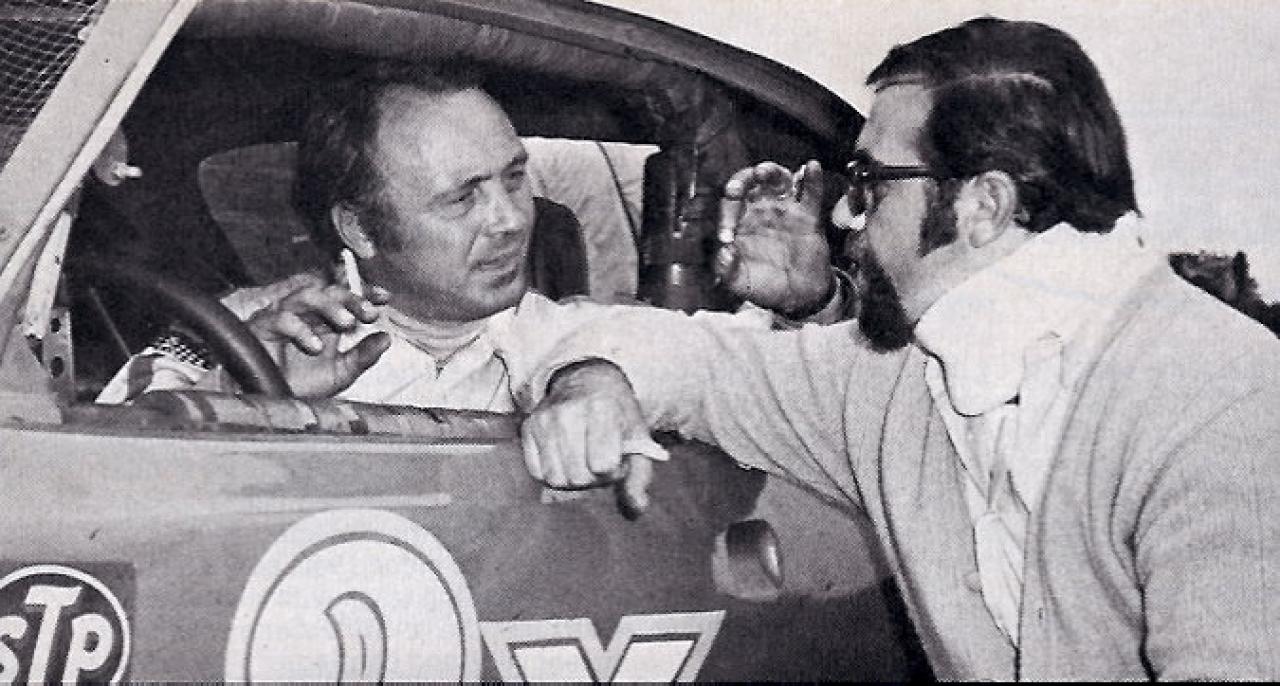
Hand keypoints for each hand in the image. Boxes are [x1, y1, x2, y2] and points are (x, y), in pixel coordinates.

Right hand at [246, 274, 391, 397]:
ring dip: (329, 306)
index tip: (384, 298)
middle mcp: (306, 316)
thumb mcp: (340, 374)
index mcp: (326, 323)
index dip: (364, 294)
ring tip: (347, 323)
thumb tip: (387, 339)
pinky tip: (314, 347)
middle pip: (329, 292)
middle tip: (369, 313)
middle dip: (351, 299)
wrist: (267, 403)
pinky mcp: (262, 326)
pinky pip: (281, 318)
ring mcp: (283, 317)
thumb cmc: (299, 386)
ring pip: (306, 297)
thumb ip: (362, 357)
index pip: (346, 300)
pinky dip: (301, 329)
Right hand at [521, 360, 668, 517]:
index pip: (603, 465)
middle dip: (593, 478)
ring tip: (583, 460)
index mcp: (601, 408)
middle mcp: (568, 411)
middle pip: (578, 476)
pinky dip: (553, 472)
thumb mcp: (637, 437)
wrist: (589, 380)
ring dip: (572, 478)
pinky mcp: (528, 427)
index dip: (613, 471)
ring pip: (555, 478)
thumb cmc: (617, 414)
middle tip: (599, 461)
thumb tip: (637, 508)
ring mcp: (544, 419)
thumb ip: (639, 474)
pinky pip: (537, 472)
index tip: (616, 458)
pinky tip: (565, 458)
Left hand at [716, 160, 833, 316]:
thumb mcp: (741, 283)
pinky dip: (812, 179)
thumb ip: (728, 271)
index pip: (729, 206)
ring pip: (779, 180)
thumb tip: (723, 254)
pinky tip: (811, 167)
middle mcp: (761, 210)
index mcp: (741, 222)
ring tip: (764, 173)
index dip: (725, 216)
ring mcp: (785, 210)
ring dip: (771, 172)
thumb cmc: (765, 286)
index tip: (726, 238)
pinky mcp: (808, 216)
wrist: (797, 297)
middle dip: (743, 180)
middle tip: (736, 189)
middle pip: (751, 183)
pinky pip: (811, 194)